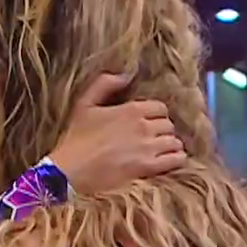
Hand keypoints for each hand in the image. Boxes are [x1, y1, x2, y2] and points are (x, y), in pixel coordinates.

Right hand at [48, 72, 186, 194]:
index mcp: (132, 109)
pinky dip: (176, 159)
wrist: (70, 170)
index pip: (161, 108)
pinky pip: (175, 159)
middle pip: (169, 125)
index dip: (157, 115)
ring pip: (174, 142)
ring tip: (163, 151)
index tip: (149, 123)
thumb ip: (104, 84)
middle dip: (163, 131)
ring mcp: (148, 147)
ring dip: (170, 145)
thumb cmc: (76, 138)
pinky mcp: (148, 167)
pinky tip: (169, 161)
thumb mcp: (85, 104)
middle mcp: (144, 126)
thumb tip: (125, 76)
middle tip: (154, 138)